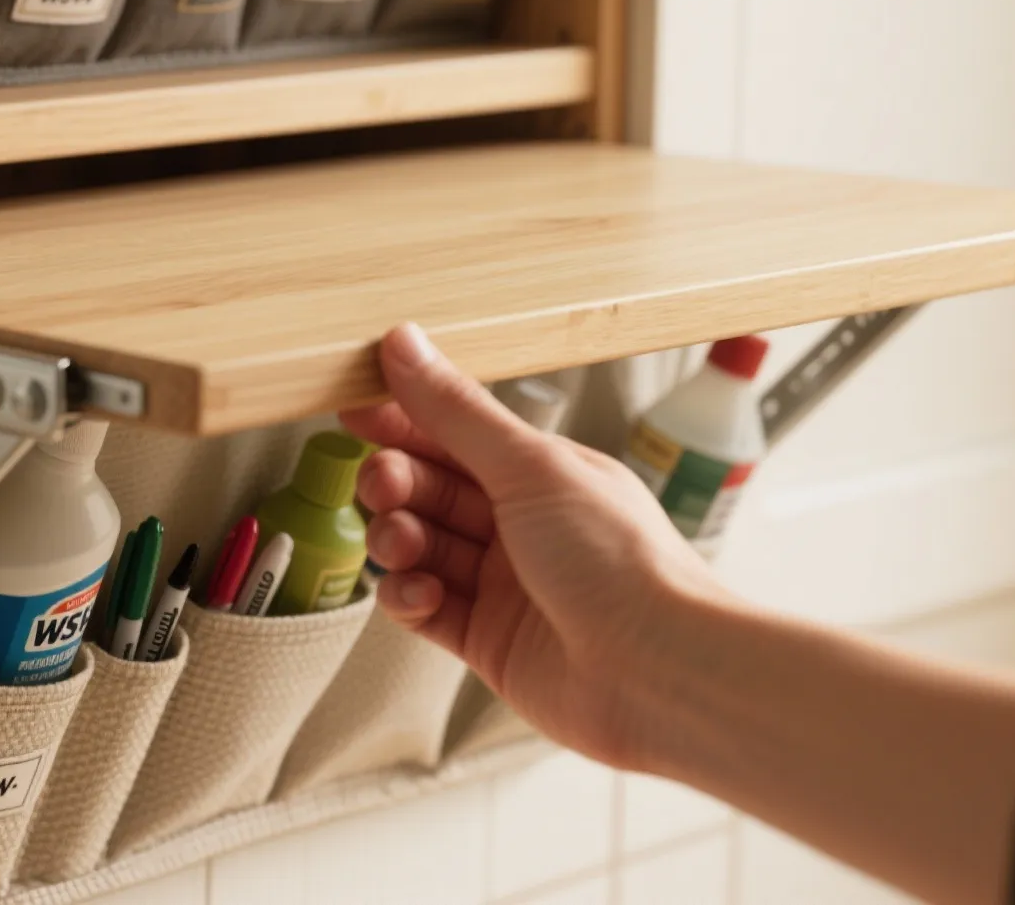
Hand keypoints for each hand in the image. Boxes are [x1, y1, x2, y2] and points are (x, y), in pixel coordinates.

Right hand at [339, 323, 727, 770]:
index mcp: (542, 472)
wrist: (659, 672)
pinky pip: (424, 609)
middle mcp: (522, 525)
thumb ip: (456, 411)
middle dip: (396, 481)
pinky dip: (409, 597)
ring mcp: (504, 584)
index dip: (403, 419)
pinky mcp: (488, 642)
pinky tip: (420, 594)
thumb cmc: (620, 561)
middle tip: (382, 482)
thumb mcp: (530, 467)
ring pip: (421, 548)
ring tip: (404, 543)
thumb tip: (404, 343)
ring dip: (398, 539)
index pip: (455, 433)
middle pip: (430, 490)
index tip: (355, 406)